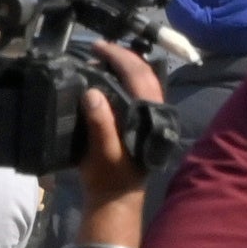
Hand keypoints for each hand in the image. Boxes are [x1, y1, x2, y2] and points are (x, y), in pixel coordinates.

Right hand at [74, 37, 166, 211]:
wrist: (115, 200)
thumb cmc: (109, 177)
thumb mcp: (102, 152)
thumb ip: (100, 123)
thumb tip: (92, 92)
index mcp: (148, 117)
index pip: (138, 76)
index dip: (118, 57)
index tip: (97, 47)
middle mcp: (154, 112)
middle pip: (144, 73)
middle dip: (122, 56)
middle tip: (97, 49)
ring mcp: (150, 116)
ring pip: (143, 80)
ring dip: (124, 65)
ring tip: (99, 60)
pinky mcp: (143, 121)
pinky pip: (137, 90)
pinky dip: (123, 78)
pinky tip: (107, 77)